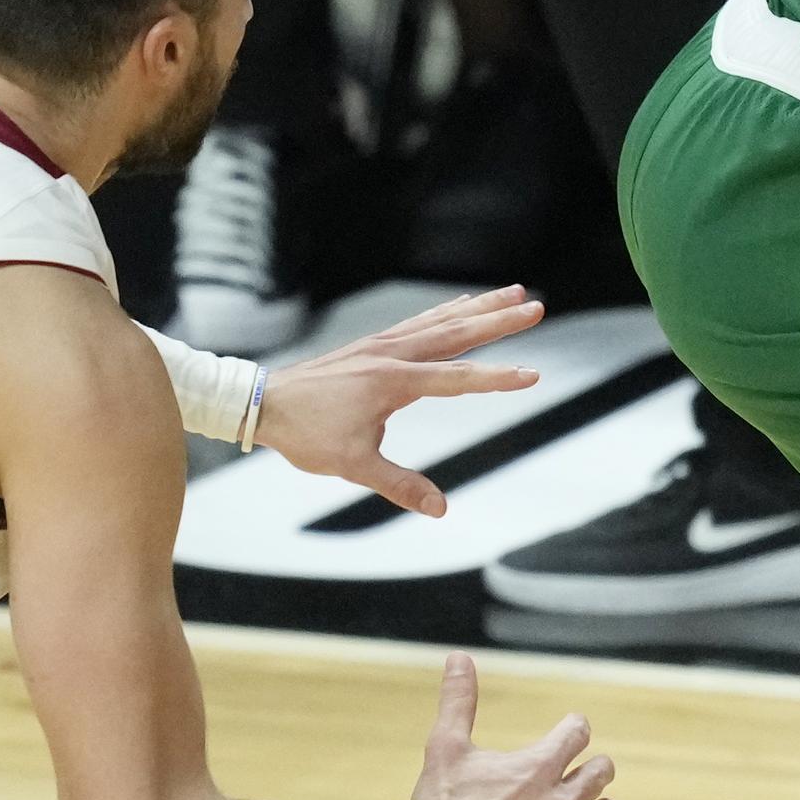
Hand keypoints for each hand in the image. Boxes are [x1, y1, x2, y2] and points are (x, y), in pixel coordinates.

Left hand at [251, 286, 547, 516]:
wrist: (263, 404)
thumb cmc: (306, 435)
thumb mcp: (353, 466)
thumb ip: (399, 485)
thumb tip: (440, 508)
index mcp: (392, 382)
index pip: (457, 377)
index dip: (497, 378)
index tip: (533, 375)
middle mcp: (392, 354)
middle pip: (456, 332)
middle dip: (499, 320)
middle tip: (537, 306)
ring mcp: (382, 344)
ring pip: (441, 320)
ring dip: (480, 307)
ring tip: (514, 292)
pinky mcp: (374, 345)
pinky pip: (421, 321)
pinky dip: (448, 310)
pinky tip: (463, 304)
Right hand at [411, 656, 619, 799]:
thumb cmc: (441, 798)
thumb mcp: (447, 743)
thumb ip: (459, 700)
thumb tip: (458, 658)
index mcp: (538, 766)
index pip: (576, 736)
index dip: (576, 729)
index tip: (574, 727)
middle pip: (598, 778)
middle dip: (597, 771)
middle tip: (594, 770)